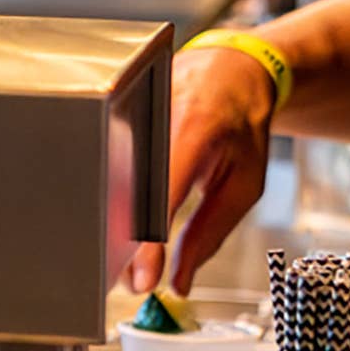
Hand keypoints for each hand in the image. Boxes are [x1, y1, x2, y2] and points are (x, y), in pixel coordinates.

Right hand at [130, 41, 277, 295]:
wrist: (230, 70)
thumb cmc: (241, 123)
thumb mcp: (244, 183)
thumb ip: (211, 232)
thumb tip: (181, 280)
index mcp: (195, 127)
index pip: (160, 193)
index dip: (147, 241)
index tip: (143, 277)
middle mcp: (153, 112)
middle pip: (122, 189)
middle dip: (123, 243)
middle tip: (131, 277)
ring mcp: (127, 108)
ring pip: (107, 179)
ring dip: (114, 224)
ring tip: (129, 254)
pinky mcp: (112, 113)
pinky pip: (105, 164)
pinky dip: (111, 198)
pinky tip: (120, 218)